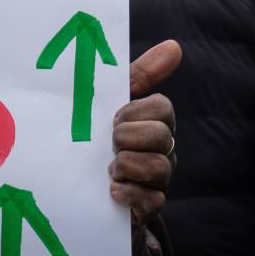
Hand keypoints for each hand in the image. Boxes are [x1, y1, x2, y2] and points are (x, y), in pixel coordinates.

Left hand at [110, 40, 180, 224]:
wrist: (80, 195)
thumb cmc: (97, 141)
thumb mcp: (108, 105)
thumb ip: (139, 76)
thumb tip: (175, 46)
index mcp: (155, 123)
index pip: (162, 107)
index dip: (135, 111)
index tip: (112, 119)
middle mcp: (163, 151)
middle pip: (162, 136)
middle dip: (128, 138)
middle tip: (109, 145)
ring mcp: (158, 181)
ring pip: (159, 167)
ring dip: (126, 165)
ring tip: (108, 169)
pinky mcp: (149, 209)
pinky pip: (151, 200)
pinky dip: (126, 193)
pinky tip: (111, 190)